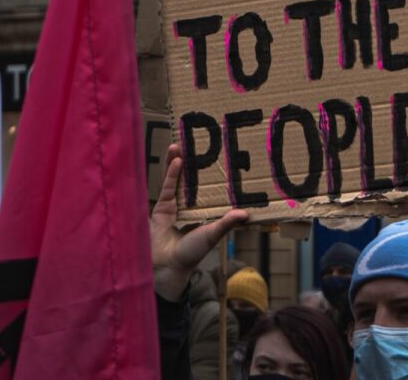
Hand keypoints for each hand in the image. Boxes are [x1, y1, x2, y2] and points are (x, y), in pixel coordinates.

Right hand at [151, 143, 247, 300]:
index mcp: (205, 209)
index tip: (221, 155)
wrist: (168, 265)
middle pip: (193, 178)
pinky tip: (176, 160)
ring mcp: (175, 204)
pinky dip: (171, 174)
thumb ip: (226, 223)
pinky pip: (168, 186)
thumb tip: (245, 213)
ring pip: (178, 179)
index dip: (215, 173)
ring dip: (179, 161)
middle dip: (195, 161)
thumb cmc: (192, 253)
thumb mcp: (212, 234)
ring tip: (182, 144)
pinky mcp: (162, 206)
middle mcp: (191, 204)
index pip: (211, 187)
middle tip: (199, 142)